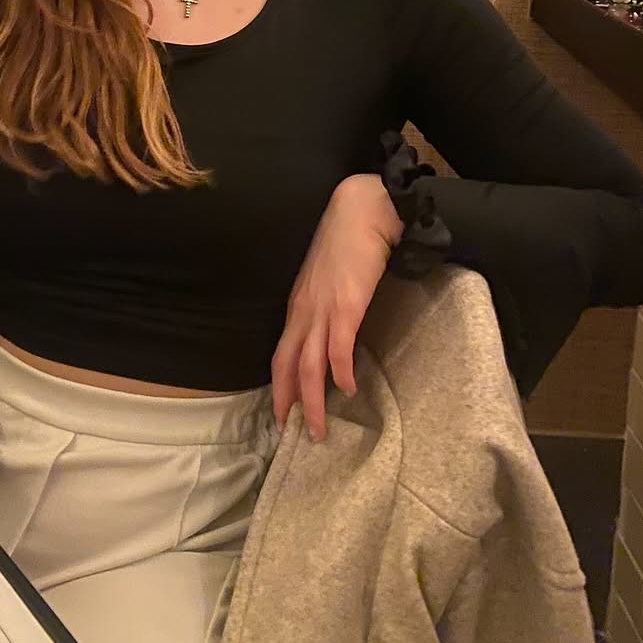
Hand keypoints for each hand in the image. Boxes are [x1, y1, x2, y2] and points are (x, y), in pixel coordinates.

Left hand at [271, 174, 402, 442]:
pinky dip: (341, 372)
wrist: (362, 208)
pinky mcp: (347, 305)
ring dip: (312, 401)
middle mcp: (304, 310)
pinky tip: (349, 388)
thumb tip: (332, 328)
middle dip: (288, 402)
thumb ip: (324, 302)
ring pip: (308, 365)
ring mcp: (324, 309)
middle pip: (286, 365)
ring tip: (319, 429)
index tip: (282, 412)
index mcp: (298, 305)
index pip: (280, 354)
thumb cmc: (346, 239)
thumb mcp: (326, 277)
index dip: (280, 385)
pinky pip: (339, 347)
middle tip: (291, 433)